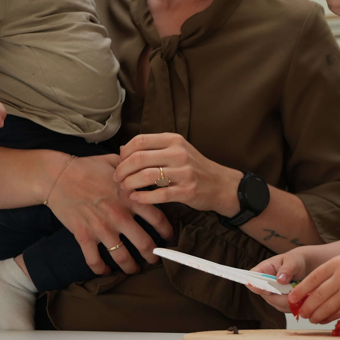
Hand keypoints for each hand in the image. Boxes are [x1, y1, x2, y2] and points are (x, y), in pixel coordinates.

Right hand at [46, 154, 174, 274]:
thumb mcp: (116, 162)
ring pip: (122, 256)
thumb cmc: (87, 167)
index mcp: (130, 197)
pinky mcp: (83, 236)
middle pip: (144, 243)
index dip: (167, 231)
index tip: (168, 236)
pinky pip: (94, 260)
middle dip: (152, 255)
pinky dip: (101, 269)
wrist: (57, 176)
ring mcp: (101, 227)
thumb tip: (149, 165)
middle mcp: (119, 215)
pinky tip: (106, 271)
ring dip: (131, 267)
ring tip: (134, 269)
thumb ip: (134, 167)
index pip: (158, 218)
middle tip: (154, 259)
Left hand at [113, 133, 240, 215]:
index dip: (124, 153)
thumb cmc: (195, 168)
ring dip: (129, 183)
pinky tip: (135, 198)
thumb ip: (153, 148)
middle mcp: (179, 153)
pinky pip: (158, 194)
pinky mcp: (187, 191)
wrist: (221, 185)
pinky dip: (142, 197)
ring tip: (125, 188)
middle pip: (139, 158)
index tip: (119, 163)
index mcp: (174, 140)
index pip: (140, 141)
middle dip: (122, 170)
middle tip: (117, 178)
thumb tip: (123, 149)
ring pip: (146, 176)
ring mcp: (184, 172)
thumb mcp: (177, 150)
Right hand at [247, 250, 310, 312]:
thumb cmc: (295, 261)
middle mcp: (264, 284)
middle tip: (292, 290)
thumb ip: (286, 269)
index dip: (256, 287)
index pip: (251, 279)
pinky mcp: (279, 302)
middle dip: (279, 296)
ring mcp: (271, 294)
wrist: (303, 267)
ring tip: (297, 289)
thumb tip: (280, 279)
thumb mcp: (292, 261)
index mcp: (263, 270)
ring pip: (275, 303)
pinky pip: (284, 307)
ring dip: (288, 300)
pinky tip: (298, 295)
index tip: (268, 291)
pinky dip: (292, 304)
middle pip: (265, 295)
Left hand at [288, 255, 339, 324]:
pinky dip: (327, 318)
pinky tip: (323, 319)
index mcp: (337, 263)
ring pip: (325, 308)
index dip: (299, 291)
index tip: (291, 299)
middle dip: (305, 307)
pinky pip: (337, 314)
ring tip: (310, 317)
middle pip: (316, 296)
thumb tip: (306, 295)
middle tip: (301, 312)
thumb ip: (327, 276)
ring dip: (315, 316)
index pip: (312, 279)